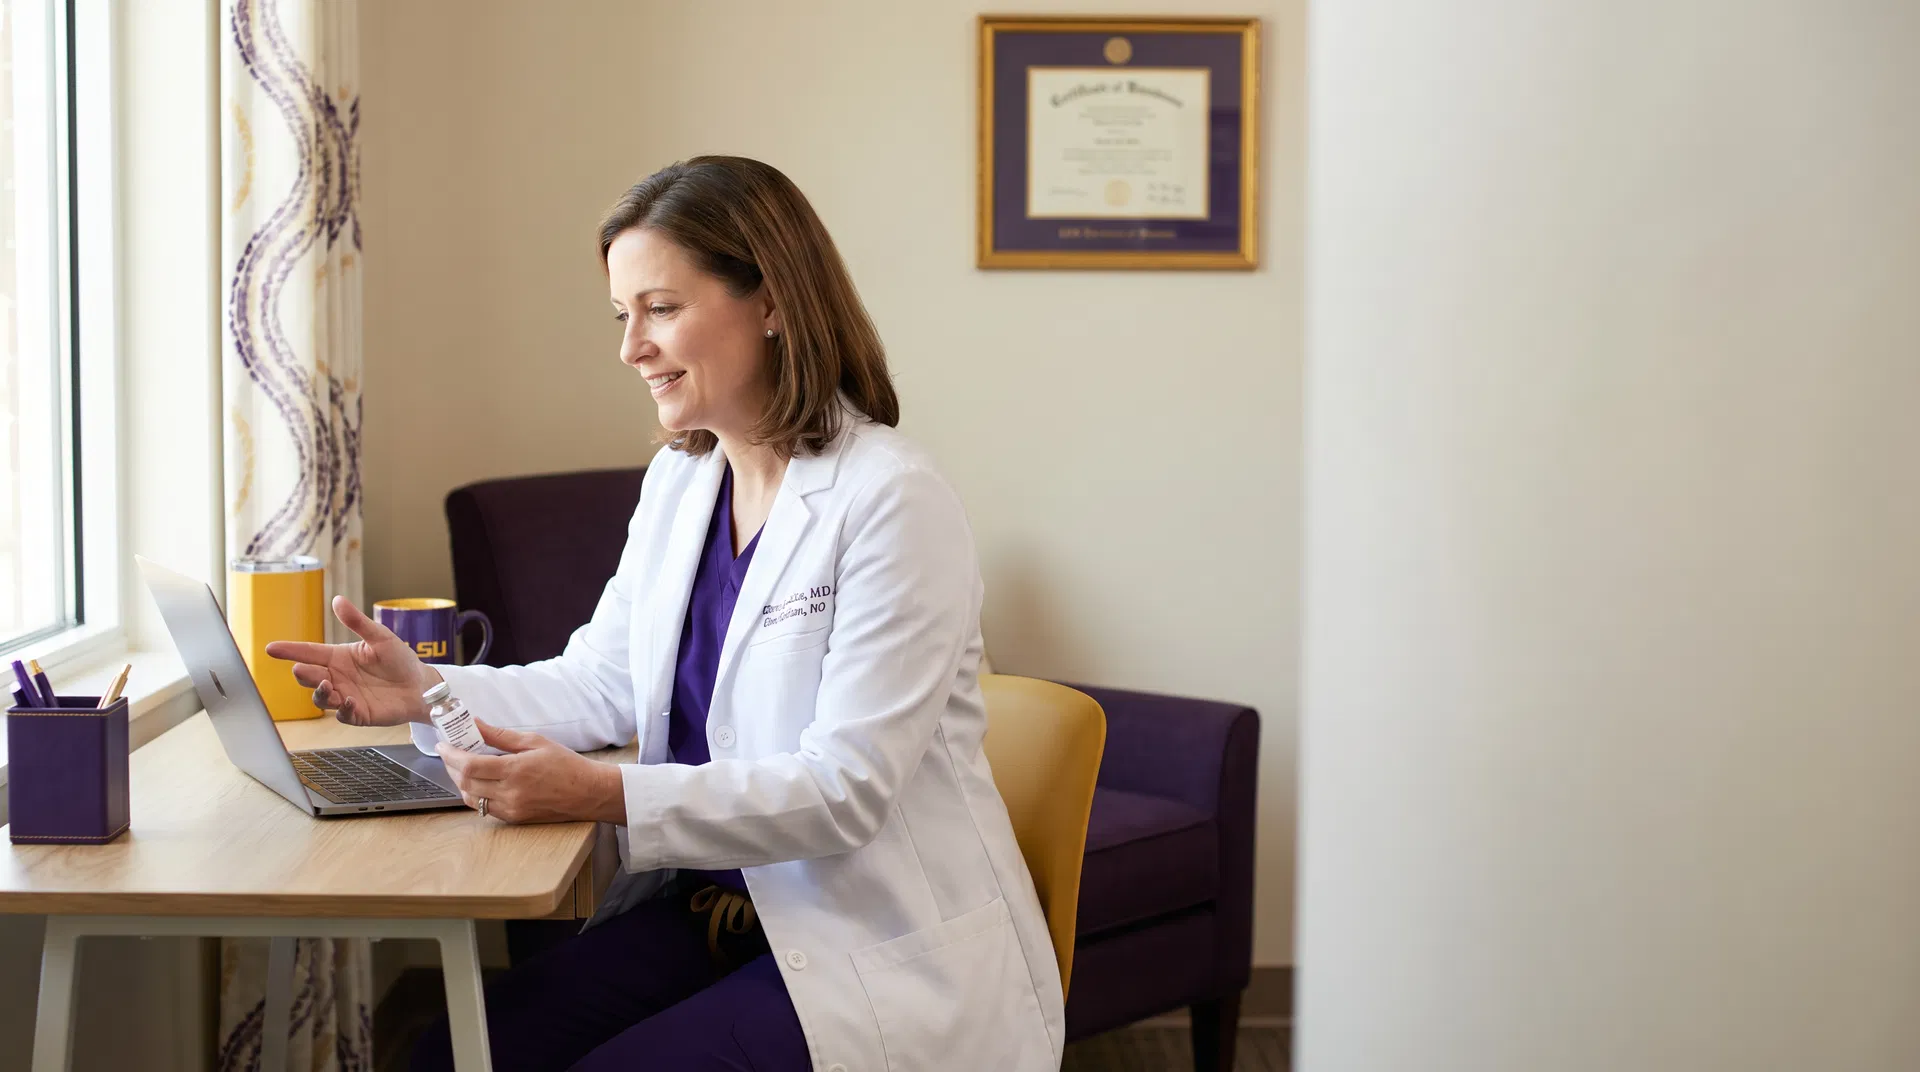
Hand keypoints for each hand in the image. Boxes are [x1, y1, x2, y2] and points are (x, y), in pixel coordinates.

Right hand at [265, 596, 441, 726]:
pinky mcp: (358, 714)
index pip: (308, 652)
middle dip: (303, 673)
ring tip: (327, 685)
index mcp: (338, 657)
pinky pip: (343, 715)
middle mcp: (337, 677)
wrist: (421, 685)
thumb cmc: (400, 659)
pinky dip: (343, 709)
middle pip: (309, 676)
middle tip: (301, 669)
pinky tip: (349, 701)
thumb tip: (338, 600)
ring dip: (320, 693)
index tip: (271, 648)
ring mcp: (345, 696)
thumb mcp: (380, 637)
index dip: (289, 650)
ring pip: (321, 698)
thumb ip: (358, 622)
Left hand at [437, 720, 626, 824]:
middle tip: (449, 753)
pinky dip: (475, 794)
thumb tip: (476, 724)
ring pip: (471, 798)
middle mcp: (510, 793)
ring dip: (461, 782)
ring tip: (462, 767)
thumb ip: (501, 735)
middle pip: (465, 782)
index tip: (443, 745)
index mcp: (515, 770)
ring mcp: (511, 809)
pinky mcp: (514, 818)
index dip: (450, 755)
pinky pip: (484, 808)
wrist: (588, 793)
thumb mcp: (535, 742)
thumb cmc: (566, 764)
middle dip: (451, 767)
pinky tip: (479, 782)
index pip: (470, 765)